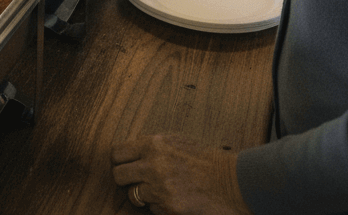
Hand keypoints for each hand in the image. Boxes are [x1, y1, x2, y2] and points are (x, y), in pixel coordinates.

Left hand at [111, 134, 251, 214]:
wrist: (230, 181)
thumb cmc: (205, 159)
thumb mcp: (176, 141)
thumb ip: (152, 146)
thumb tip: (131, 151)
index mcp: (153, 144)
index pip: (117, 152)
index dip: (119, 160)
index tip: (122, 164)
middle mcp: (152, 165)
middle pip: (119, 175)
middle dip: (125, 180)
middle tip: (135, 181)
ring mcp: (160, 188)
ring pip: (134, 195)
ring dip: (143, 195)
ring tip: (158, 190)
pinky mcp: (168, 207)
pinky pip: (151, 209)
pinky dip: (158, 206)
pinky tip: (172, 199)